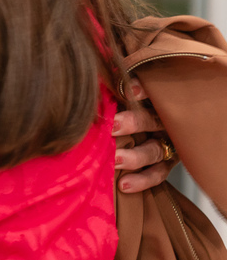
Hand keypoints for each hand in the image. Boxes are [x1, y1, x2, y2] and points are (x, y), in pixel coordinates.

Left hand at [113, 79, 175, 193]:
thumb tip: (92, 74)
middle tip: (113, 126)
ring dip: (135, 156)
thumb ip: (111, 87)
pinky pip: (157, 174)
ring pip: (154, 150)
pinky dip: (142, 180)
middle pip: (154, 120)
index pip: (154, 91)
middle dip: (134, 123)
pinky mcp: (164, 164)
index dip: (145, 89)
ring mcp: (166, 144)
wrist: (131, 133)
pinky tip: (124, 185)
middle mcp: (163, 121)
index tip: (130, 89)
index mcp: (153, 100)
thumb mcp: (119, 95)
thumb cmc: (117, 107)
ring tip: (116, 159)